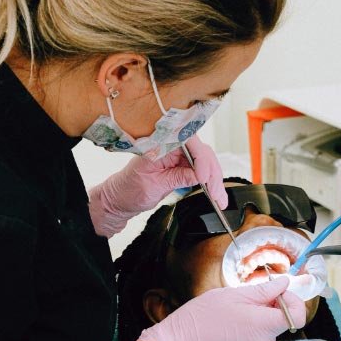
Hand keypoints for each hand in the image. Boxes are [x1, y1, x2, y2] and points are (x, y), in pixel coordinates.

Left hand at [89, 135, 226, 237]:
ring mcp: (179, 154)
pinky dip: (211, 182)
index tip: (202, 177)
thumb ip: (177, 178)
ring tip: (220, 199)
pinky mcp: (183, 165)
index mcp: (158, 143)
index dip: (199, 158)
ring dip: (215, 180)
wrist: (120, 199)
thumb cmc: (128, 190)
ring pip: (206, 161)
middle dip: (211, 172)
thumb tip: (199, 176)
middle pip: (201, 151)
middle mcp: (171, 145)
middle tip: (216, 193)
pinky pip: (202, 170)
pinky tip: (216, 194)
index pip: (186, 141)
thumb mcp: (152, 186)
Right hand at [136, 276, 306, 340]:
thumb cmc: (203, 315)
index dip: (293, 302)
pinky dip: (251, 331)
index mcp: (262, 324)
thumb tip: (285, 284)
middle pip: (281, 322)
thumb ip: (264, 290)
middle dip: (272, 307)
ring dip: (260, 320)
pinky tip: (232, 325)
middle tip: (251, 298)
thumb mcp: (234, 294)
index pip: (296, 317)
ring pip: (269, 331)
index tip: (279, 294)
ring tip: (236, 312)